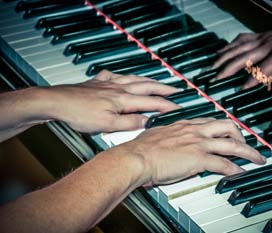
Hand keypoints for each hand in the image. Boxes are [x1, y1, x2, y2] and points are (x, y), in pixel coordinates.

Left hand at [44, 70, 179, 132]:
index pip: (151, 102)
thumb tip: (145, 121)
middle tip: (176, 90)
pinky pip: (115, 75)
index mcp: (123, 100)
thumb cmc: (79, 114)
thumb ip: (128, 123)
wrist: (57, 102)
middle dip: (163, 88)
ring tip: (157, 81)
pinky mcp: (98, 82)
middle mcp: (118, 88)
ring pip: (134, 79)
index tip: (178, 107)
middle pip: (146, 86)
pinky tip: (122, 76)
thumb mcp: (106, 125)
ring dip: (148, 80)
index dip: (167, 105)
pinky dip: (123, 75)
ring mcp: (108, 83)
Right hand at [113, 118, 265, 185]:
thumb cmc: (141, 148)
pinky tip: (241, 173)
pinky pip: (224, 164)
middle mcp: (195, 130)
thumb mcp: (157, 135)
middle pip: (227, 126)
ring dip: (248, 152)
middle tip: (246, 143)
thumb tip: (169, 140)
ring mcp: (198, 143)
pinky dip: (235, 169)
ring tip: (257, 159)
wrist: (136, 156)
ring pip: (232, 144)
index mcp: (185, 124)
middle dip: (241, 134)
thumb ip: (168, 135)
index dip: (222, 127)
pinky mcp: (199, 158)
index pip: (210, 122)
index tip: (228, 132)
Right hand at [212, 27, 271, 87]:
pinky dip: (230, 45)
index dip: (251, 79)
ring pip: (239, 47)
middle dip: (228, 68)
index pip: (263, 69)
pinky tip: (221, 51)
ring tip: (212, 66)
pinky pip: (242, 38)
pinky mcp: (261, 35)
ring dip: (224, 57)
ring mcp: (263, 39)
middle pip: (244, 57)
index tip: (240, 89)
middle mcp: (268, 45)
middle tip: (215, 78)